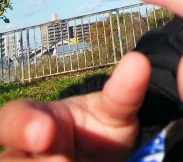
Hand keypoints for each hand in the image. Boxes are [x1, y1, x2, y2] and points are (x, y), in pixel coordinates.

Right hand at [0, 50, 149, 160]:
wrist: (110, 157)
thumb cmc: (102, 129)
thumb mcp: (114, 110)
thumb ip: (123, 91)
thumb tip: (138, 61)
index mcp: (37, 120)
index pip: (11, 117)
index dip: (21, 124)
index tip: (44, 133)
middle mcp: (26, 151)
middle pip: (9, 159)